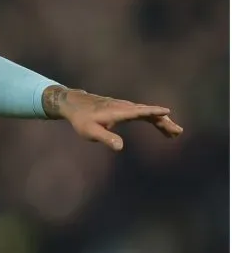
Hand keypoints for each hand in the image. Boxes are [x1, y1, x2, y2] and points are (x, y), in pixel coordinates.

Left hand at [42, 86, 182, 151]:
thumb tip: (120, 148)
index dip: (152, 112)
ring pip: (147, 113)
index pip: (138, 111)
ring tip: (174, 134)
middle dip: (163, 122)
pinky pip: (143, 113)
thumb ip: (105, 138)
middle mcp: (124, 107)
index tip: (166, 112)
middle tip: (178, 132)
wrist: (74, 104)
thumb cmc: (81, 119)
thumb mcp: (90, 131)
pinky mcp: (124, 108)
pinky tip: (160, 125)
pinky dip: (153, 118)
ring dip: (161, 121)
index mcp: (118, 111)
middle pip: (147, 113)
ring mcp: (125, 106)